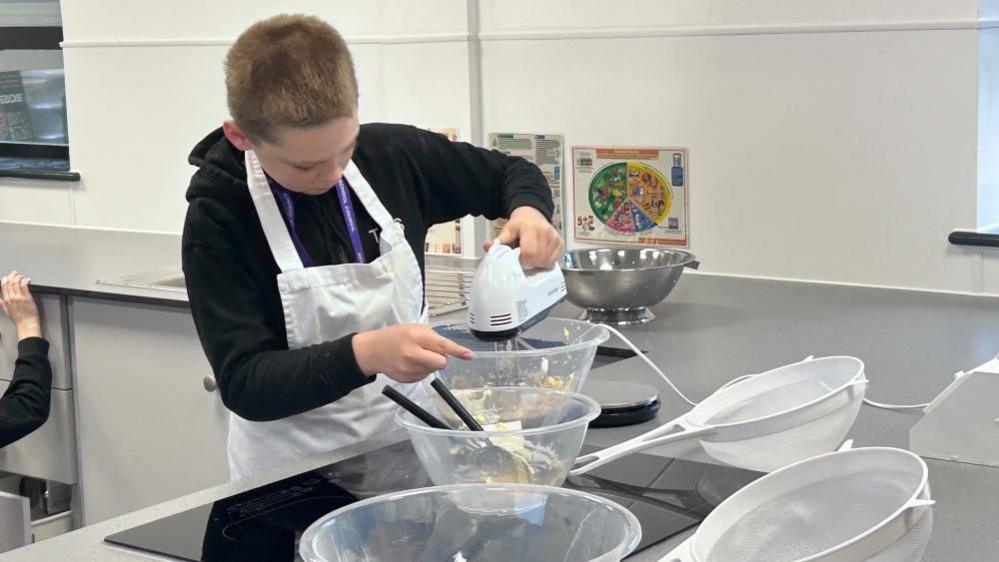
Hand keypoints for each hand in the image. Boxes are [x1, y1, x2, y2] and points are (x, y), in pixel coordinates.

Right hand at [1, 271, 40, 339]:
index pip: (3, 286)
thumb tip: (0, 300)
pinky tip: (28, 280)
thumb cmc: (19, 319)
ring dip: (19, 277)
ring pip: (16, 282)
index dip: (6, 279)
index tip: (9, 277)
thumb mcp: (7, 311)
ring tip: (22, 277)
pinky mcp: (26, 297)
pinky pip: (24, 285)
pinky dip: (25, 280)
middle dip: (12, 275)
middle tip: (16, 273)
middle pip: (9, 282)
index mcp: (6, 300)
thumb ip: (3, 304)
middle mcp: (11, 298)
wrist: (27, 324)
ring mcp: (18, 297)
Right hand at [352, 324, 472, 382]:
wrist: (374, 350)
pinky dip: (422, 370)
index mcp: (416, 337)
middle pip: (441, 363)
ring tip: (416, 356)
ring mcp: (409, 369)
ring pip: (433, 370)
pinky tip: (411, 363)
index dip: (457, 350)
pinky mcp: (407, 379)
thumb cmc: (396, 336)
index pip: (441, 345)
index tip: (469, 355)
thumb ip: (433, 338)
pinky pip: (424, 376)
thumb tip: (449, 351)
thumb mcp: (415, 328)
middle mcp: (412, 354)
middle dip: (441, 358)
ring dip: (430, 364)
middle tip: (431, 352)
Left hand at [483, 206, 563, 268]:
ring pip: (546, 261)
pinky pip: (553, 261)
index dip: (522, 260)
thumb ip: (498, 241)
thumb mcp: (507, 230)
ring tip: (531, 257)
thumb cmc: (520, 225)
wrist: (532, 214)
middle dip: (529, 263)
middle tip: (523, 258)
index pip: (529, 252)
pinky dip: (545, 262)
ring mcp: (554, 237)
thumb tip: (487, 247)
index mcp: (530, 227)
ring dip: (537, 264)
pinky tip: (539, 257)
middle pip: (538, 258)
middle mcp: (545, 231)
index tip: (517, 258)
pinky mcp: (560, 242)